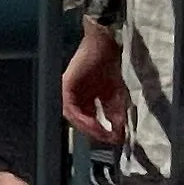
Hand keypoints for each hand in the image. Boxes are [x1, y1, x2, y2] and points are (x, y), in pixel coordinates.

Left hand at [62, 20, 129, 143]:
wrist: (105, 44)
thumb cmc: (110, 65)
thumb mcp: (116, 95)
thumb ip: (115, 114)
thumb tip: (119, 134)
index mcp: (84, 100)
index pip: (89, 122)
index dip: (101, 132)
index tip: (114, 140)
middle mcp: (74, 98)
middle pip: (81, 122)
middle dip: (95, 133)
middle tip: (108, 140)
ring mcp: (67, 93)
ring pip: (74, 118)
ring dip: (88, 128)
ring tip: (101, 134)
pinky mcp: (64, 88)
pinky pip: (70, 109)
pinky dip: (81, 119)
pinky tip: (92, 125)